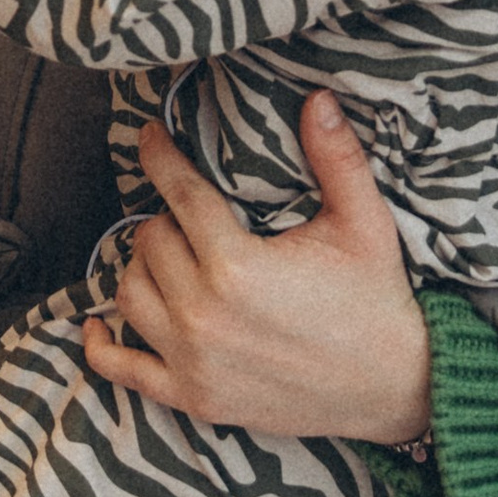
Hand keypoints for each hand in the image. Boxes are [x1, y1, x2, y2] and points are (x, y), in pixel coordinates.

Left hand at [82, 94, 435, 444]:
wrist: (399, 386)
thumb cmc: (378, 300)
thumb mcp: (364, 223)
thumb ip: (336, 158)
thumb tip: (318, 97)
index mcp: (237, 267)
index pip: (180, 196)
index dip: (161, 158)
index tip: (147, 135)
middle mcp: (204, 316)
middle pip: (150, 242)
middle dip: (166, 219)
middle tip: (190, 213)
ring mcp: (194, 362)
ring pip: (129, 293)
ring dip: (142, 268)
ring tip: (169, 255)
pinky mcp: (195, 399)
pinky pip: (125, 371)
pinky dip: (105, 346)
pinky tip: (98, 326)